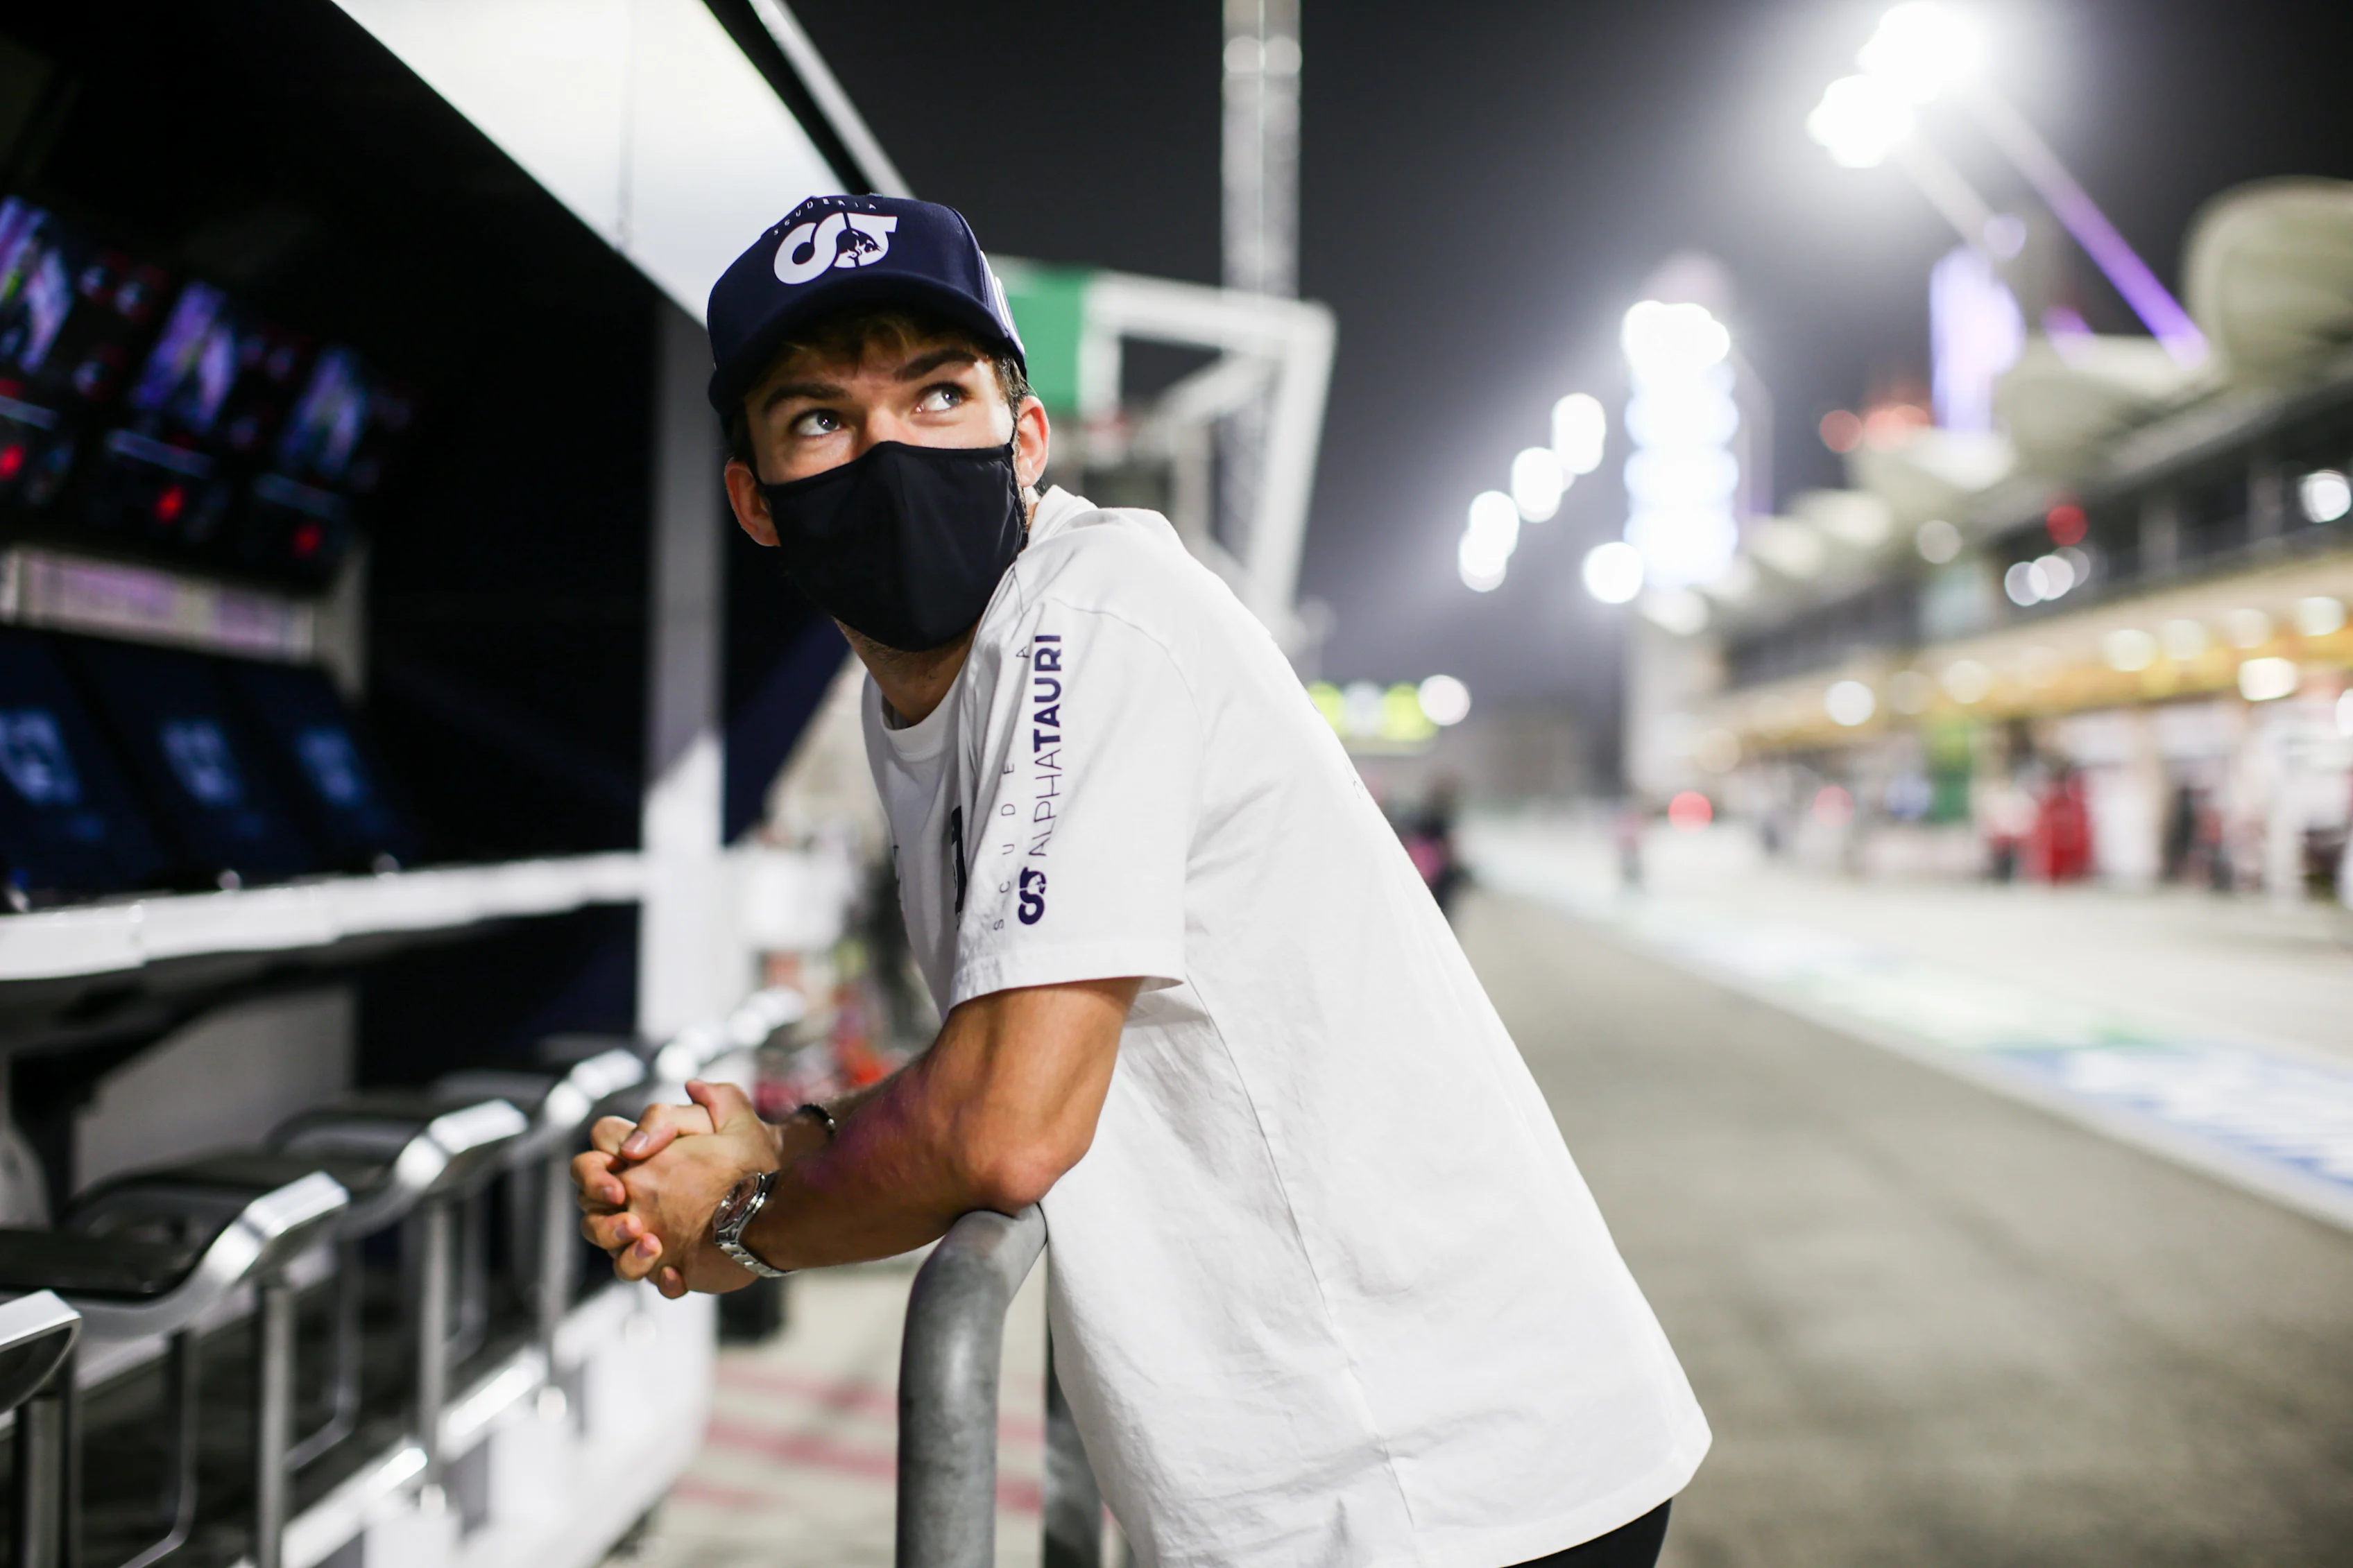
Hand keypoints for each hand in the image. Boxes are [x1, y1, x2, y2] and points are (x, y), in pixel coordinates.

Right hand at [576, 1081, 775, 1296]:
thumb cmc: (751, 1157)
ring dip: (622, 1248)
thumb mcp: (736, 1122)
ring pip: (611, 1245)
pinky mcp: (670, 1262)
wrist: (777, 1200)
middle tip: (628, 1213)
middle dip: (599, 1211)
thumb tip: (681, 1096)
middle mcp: (634, 1196)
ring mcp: (647, 1231)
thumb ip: (709, 1099)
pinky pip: (652, 1277)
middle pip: (589, 1204)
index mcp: (638, 1160)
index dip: (597, 1165)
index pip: (595, 1157)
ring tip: (653, 1244)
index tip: (623, 1169)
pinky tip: (677, 1274)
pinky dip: (661, 1279)